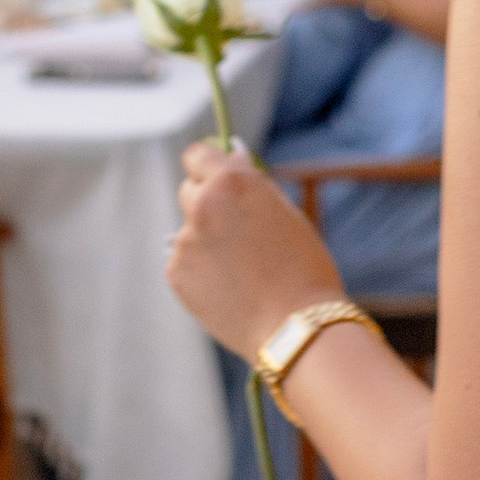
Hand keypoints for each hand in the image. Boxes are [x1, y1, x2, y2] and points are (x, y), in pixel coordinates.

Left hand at [169, 142, 341, 360]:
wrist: (295, 325)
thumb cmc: (303, 267)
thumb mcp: (284, 212)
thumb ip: (251, 184)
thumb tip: (231, 153)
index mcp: (231, 181)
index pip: (197, 154)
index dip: (206, 164)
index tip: (213, 175)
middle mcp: (202, 204)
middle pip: (189, 190)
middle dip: (207, 202)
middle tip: (237, 229)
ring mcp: (185, 240)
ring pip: (189, 231)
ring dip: (207, 240)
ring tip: (242, 269)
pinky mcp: (177, 272)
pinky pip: (186, 261)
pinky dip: (202, 269)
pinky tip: (231, 287)